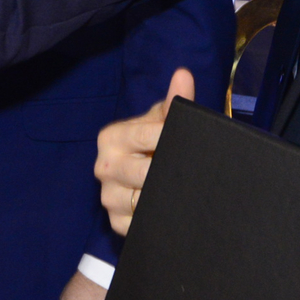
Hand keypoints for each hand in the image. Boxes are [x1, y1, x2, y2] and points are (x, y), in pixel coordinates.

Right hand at [95, 69, 193, 237]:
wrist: (142, 172)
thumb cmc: (153, 141)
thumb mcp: (161, 121)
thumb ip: (174, 101)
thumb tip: (184, 75)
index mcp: (111, 137)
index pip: (147, 136)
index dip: (172, 138)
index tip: (192, 142)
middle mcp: (104, 167)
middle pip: (146, 172)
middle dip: (173, 172)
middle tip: (196, 172)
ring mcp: (109, 198)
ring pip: (145, 201)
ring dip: (169, 197)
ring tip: (189, 191)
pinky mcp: (117, 223)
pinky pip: (142, 224)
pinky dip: (161, 218)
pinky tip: (174, 210)